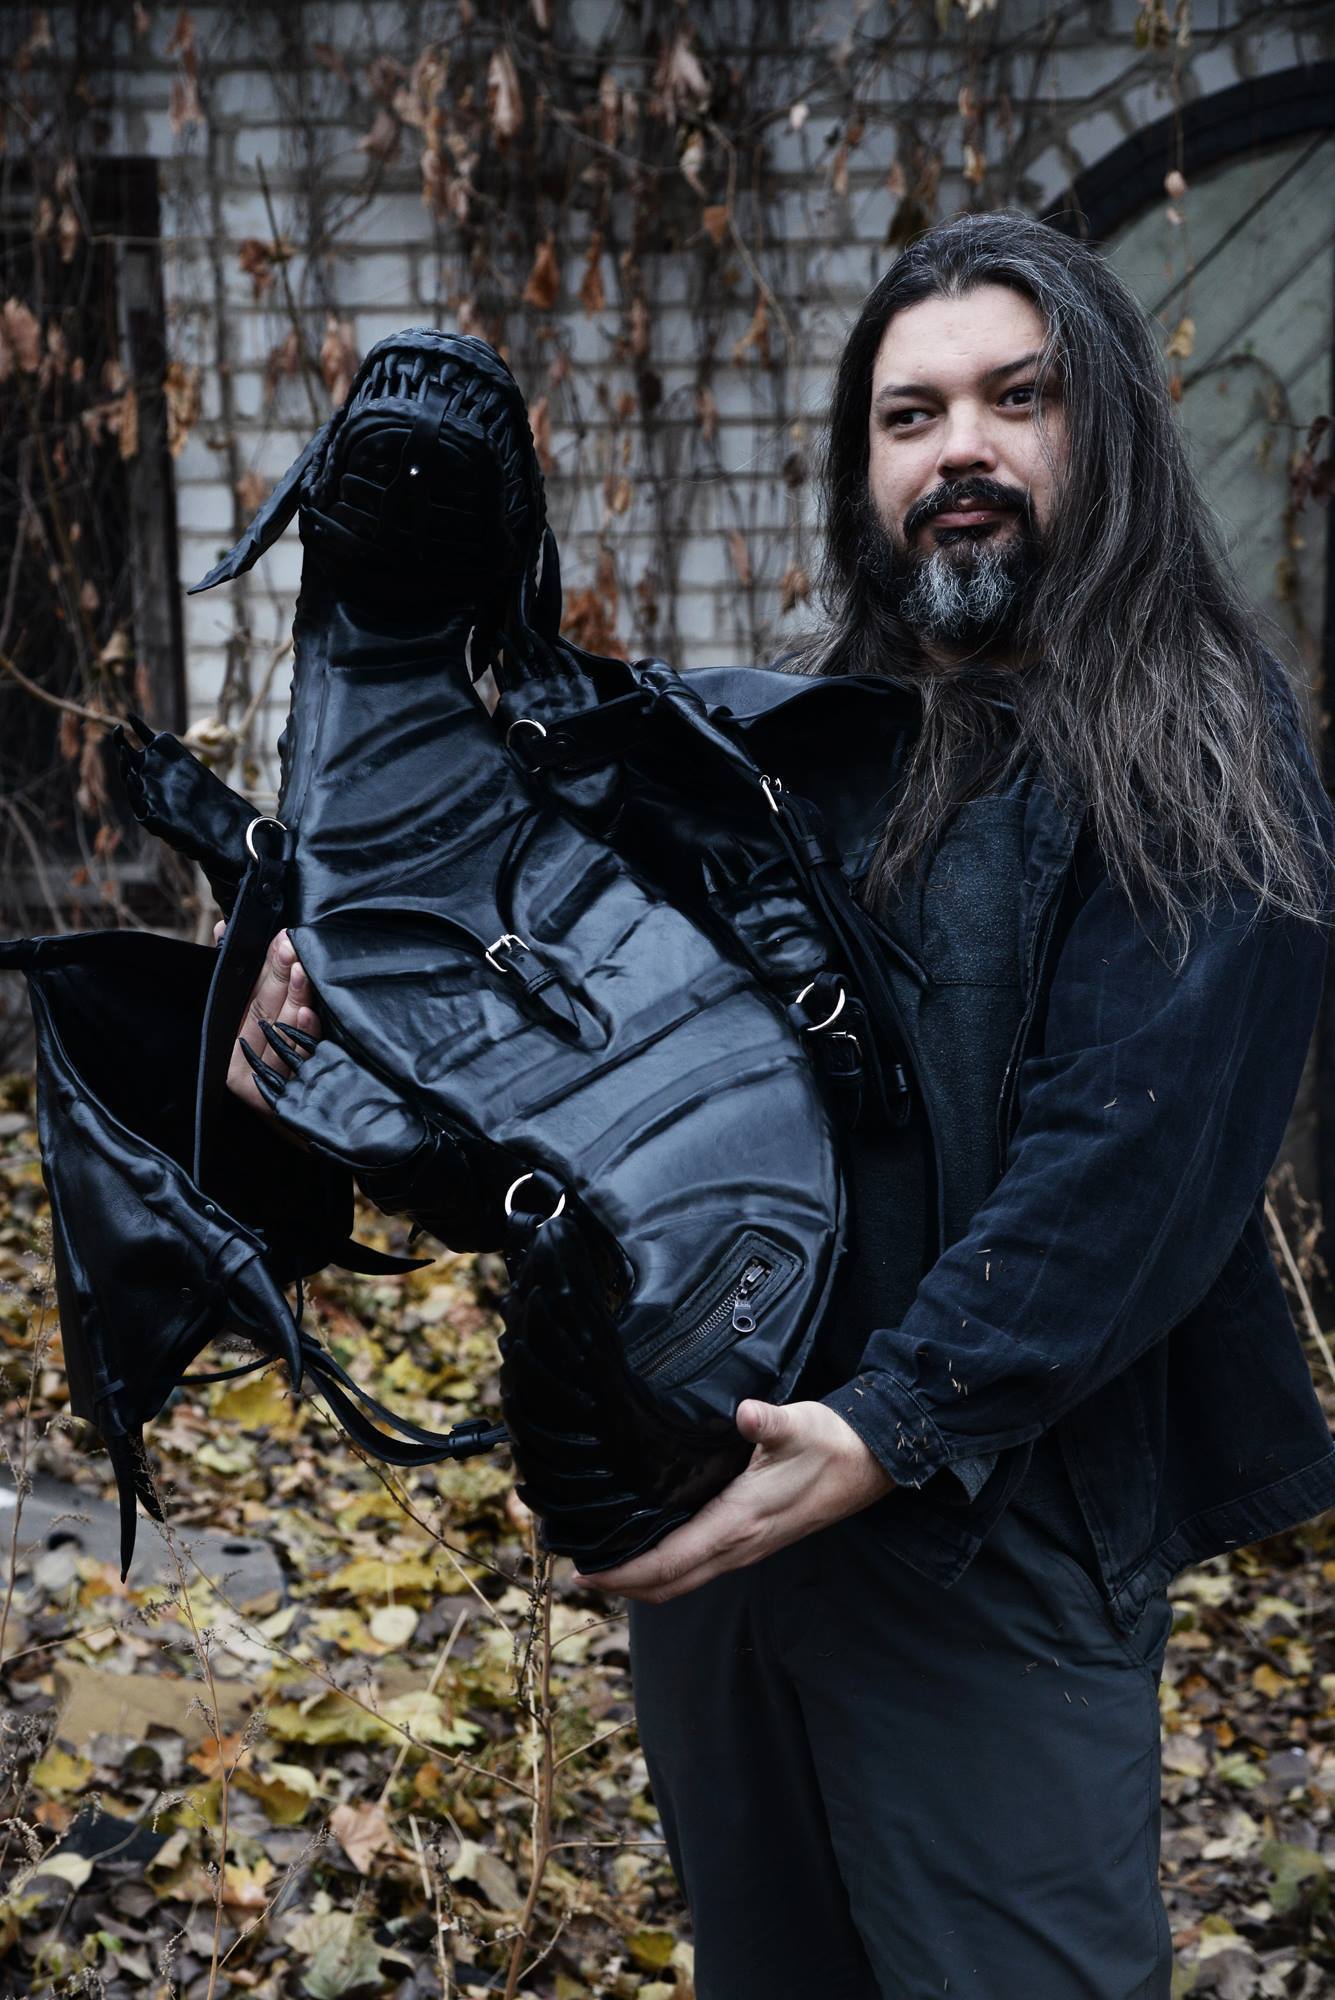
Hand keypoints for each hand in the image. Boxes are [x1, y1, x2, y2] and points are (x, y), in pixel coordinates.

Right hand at [214, 922, 322, 1118]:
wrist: (298, 1118)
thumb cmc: (274, 1054)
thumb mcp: (253, 1011)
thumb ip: (239, 971)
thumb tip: (224, 928)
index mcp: (226, 1036)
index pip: (244, 994)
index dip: (258, 966)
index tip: (272, 938)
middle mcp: (238, 1059)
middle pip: (260, 1009)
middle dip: (276, 975)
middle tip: (289, 946)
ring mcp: (260, 1080)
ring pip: (278, 1031)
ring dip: (292, 998)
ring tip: (300, 970)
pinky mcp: (276, 1098)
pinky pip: (297, 1059)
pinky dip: (305, 1035)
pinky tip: (311, 1013)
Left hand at [595, 1399, 894, 1602]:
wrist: (871, 1465)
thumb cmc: (831, 1444)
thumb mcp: (798, 1425)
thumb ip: (768, 1421)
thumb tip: (746, 1412)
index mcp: (738, 1523)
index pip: (669, 1562)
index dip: (624, 1572)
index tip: (585, 1570)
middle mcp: (738, 1547)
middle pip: (668, 1584)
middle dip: (623, 1584)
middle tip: (578, 1570)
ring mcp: (746, 1549)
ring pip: (683, 1581)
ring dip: (642, 1580)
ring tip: (604, 1561)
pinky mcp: (752, 1542)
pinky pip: (698, 1569)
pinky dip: (666, 1569)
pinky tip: (650, 1546)